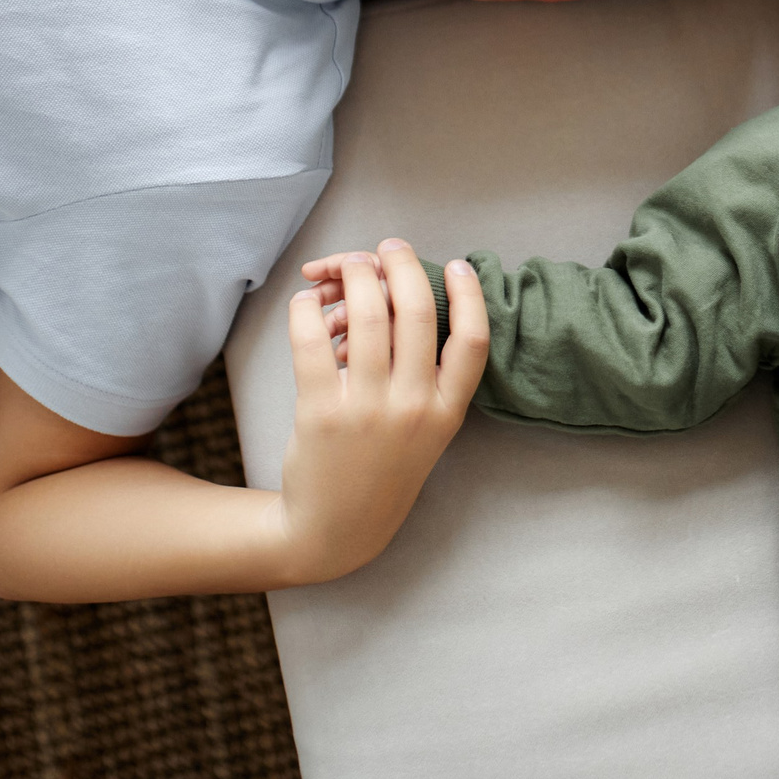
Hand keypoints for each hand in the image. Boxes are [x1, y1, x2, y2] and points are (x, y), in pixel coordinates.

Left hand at [276, 238, 487, 581]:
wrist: (335, 529)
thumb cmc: (381, 467)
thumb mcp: (425, 430)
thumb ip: (425, 375)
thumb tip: (396, 297)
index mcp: (447, 412)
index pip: (473, 341)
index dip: (469, 295)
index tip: (456, 265)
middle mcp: (414, 409)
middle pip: (417, 312)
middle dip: (401, 265)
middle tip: (387, 249)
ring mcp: (368, 411)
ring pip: (367, 315)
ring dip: (354, 276)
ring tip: (345, 268)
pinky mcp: (322, 413)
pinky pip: (312, 340)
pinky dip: (306, 309)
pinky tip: (305, 303)